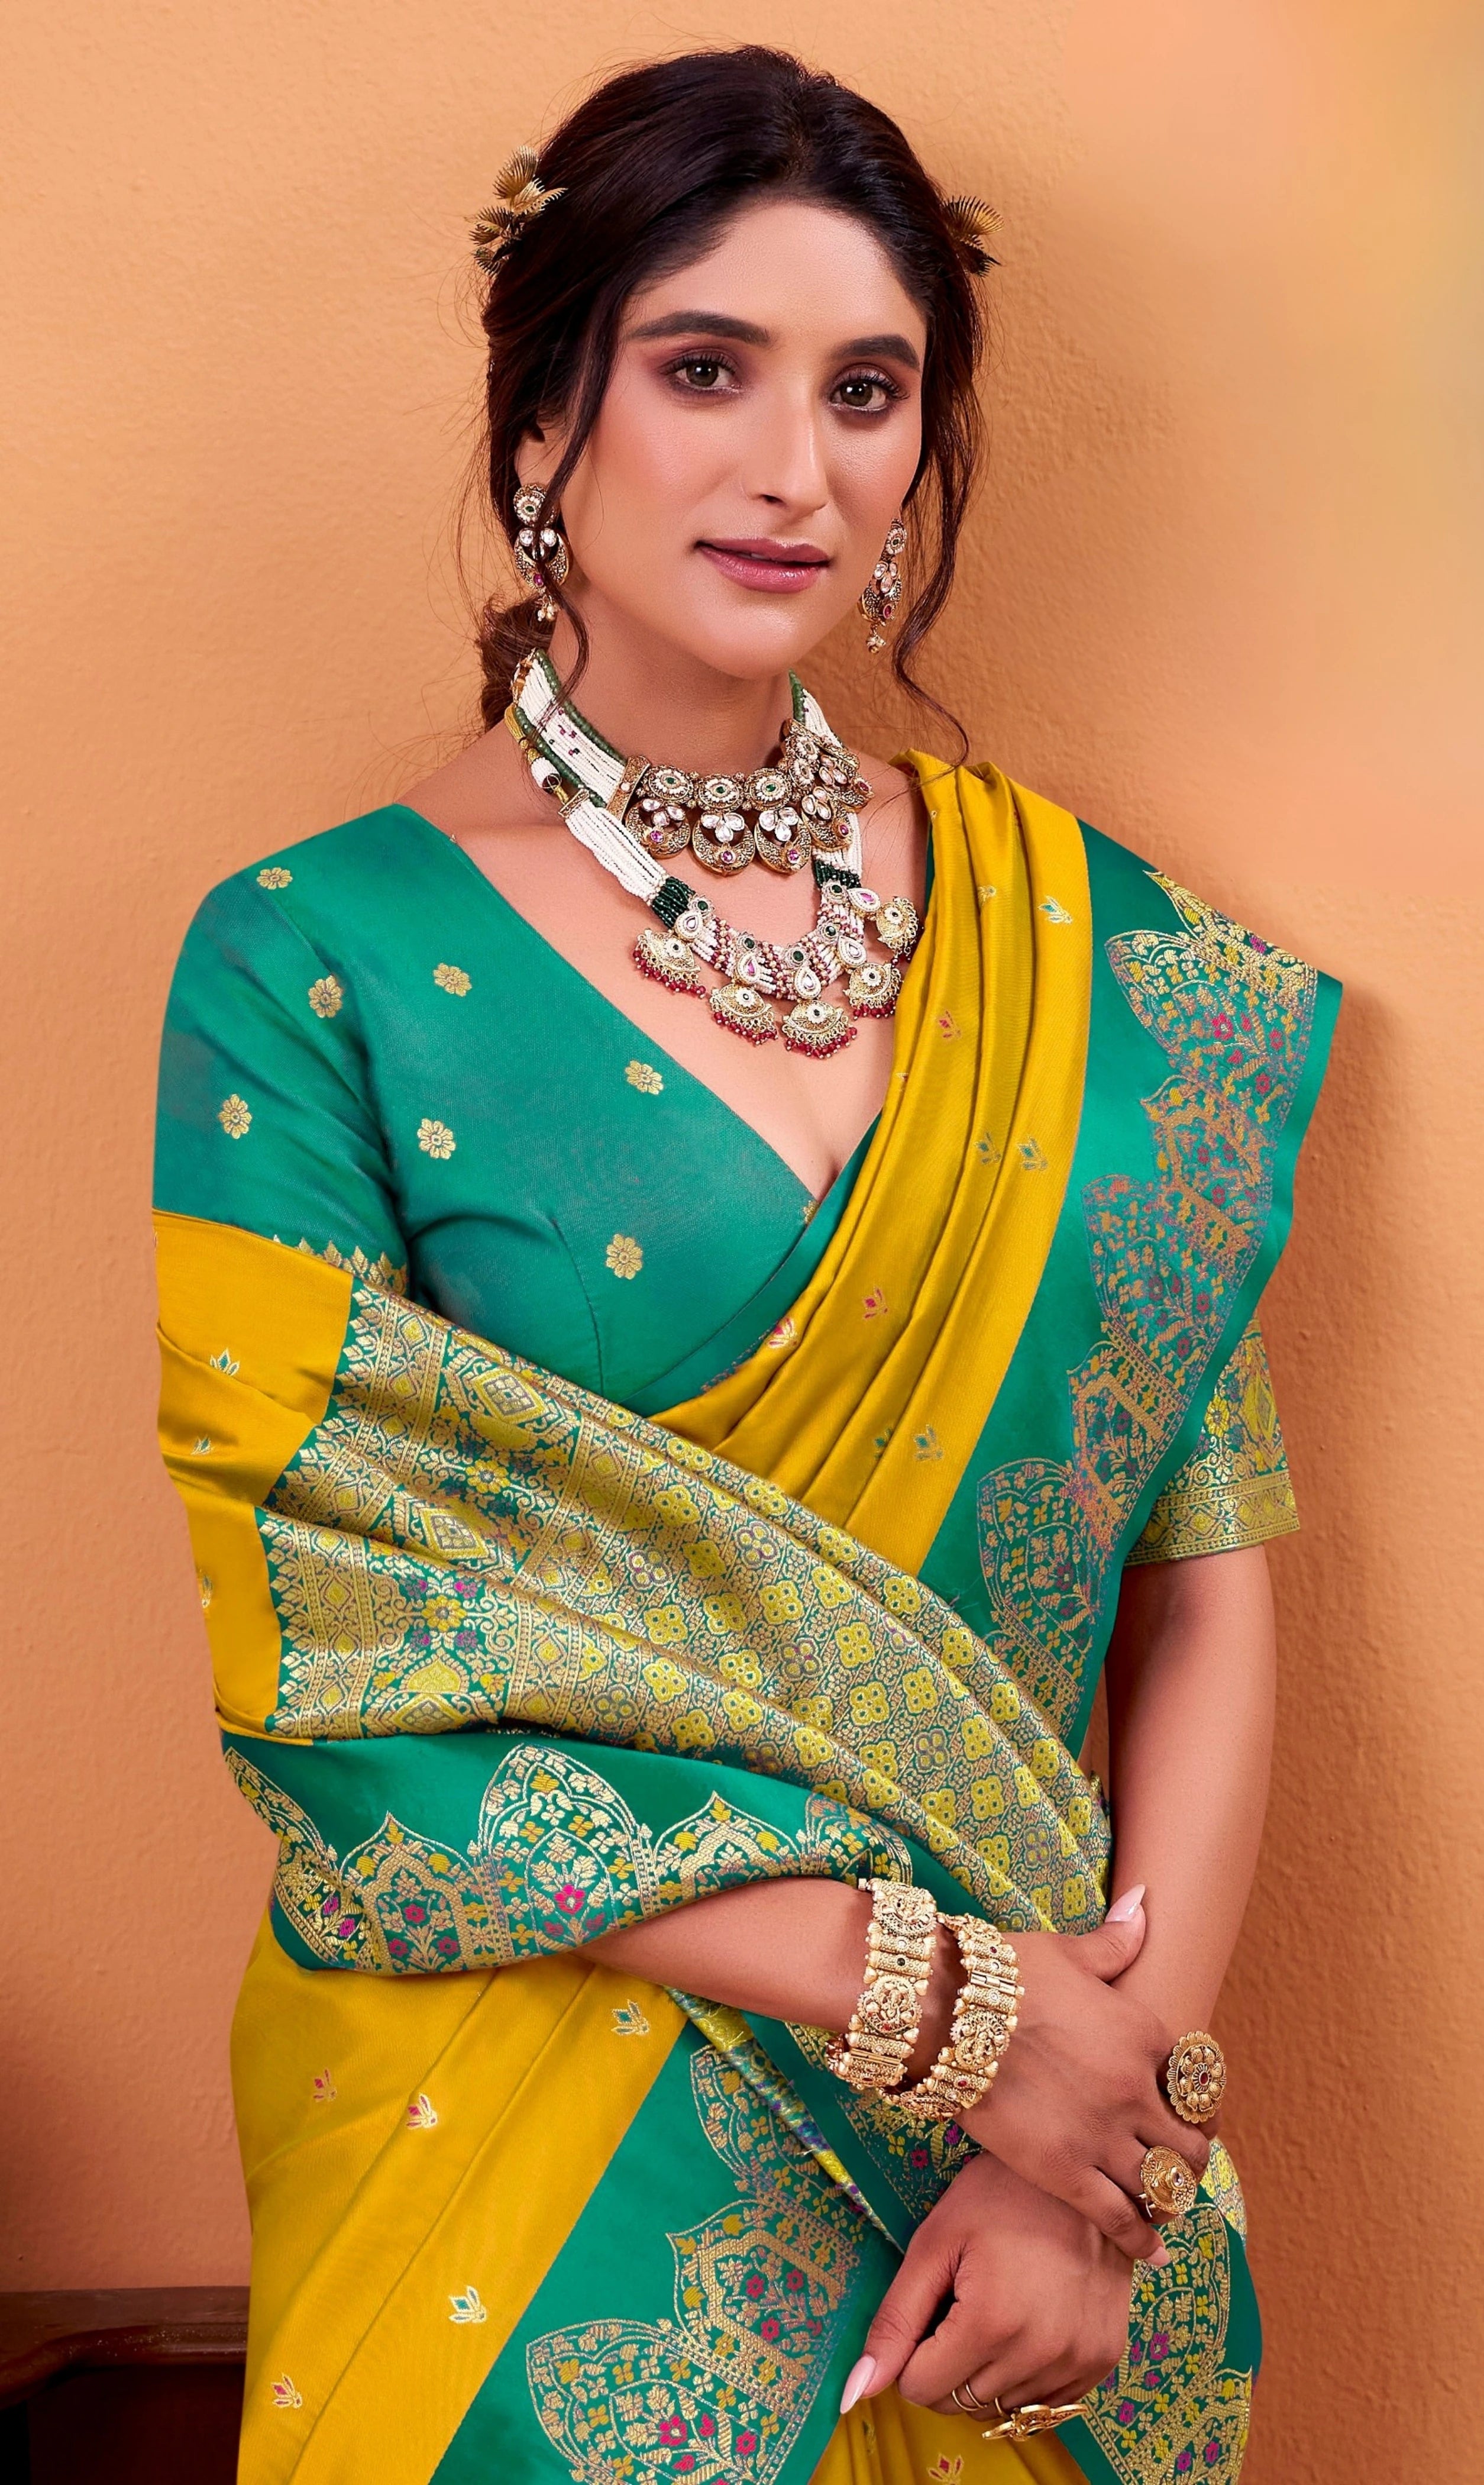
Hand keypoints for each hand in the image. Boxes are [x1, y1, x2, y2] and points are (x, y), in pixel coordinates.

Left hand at [840, 2150, 1133, 2417]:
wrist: (1081, 2174)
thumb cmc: (999, 2196)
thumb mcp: (934, 2244)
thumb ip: (895, 2320)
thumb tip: (856, 2391)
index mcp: (991, 2323)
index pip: (920, 2389)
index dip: (912, 2353)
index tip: (930, 2309)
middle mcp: (1040, 2355)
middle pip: (959, 2403)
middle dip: (945, 2365)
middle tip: (960, 2305)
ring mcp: (1078, 2362)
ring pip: (1000, 2410)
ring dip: (985, 2373)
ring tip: (997, 2309)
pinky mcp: (1102, 2360)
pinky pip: (1044, 2402)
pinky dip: (1024, 2375)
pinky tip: (1028, 2323)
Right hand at [961, 1886, 1209, 2261]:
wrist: (946, 2011)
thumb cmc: (1005, 1972)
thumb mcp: (1069, 1952)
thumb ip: (1116, 1942)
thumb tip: (1146, 1903)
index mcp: (1144, 2034)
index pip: (1198, 2081)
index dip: (1200, 2101)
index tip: (1193, 2112)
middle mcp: (1135, 2090)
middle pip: (1191, 2143)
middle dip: (1192, 2156)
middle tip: (1180, 2163)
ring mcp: (1102, 2135)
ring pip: (1164, 2185)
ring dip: (1171, 2198)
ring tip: (1166, 2206)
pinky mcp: (1065, 2172)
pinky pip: (1119, 2218)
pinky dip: (1141, 2240)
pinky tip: (1151, 2252)